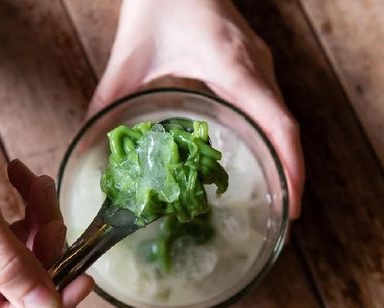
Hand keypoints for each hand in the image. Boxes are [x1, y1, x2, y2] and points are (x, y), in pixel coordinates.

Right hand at [0, 86, 92, 307]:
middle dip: (43, 258)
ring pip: (20, 266)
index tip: (84, 281)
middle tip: (59, 220)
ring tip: (40, 189)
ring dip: (41, 229)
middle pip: (11, 295)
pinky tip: (27, 180)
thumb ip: (9, 263)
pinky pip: (16, 241)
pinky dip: (31, 214)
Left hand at [89, 0, 303, 217]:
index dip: (291, 167)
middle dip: (290, 171)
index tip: (292, 204)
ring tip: (276, 191)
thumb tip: (91, 137)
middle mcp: (255, 67)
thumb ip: (110, 98)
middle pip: (285, 127)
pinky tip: (255, 154)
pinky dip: (270, 135)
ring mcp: (259, 64)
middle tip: (283, 210)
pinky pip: (270, 105)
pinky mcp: (252, 63)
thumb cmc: (159, 4)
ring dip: (283, 154)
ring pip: (281, 116)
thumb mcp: (130, 56)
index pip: (277, 123)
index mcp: (233, 67)